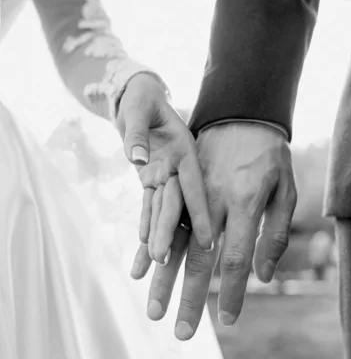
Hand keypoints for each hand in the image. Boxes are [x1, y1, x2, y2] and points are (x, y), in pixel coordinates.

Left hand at [116, 72, 212, 263]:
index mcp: (184, 151)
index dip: (199, 213)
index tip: (207, 240)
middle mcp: (177, 169)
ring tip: (155, 263)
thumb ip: (134, 133)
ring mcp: (165, 176)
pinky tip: (145, 246)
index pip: (193, 186)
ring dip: (158, 235)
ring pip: (163, 210)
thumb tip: (136, 159)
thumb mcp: (137, 107)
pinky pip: (149, 205)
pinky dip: (146, 224)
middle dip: (170, 233)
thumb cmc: (140, 97)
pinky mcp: (152, 180)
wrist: (139, 95)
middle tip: (163, 260)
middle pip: (175, 205)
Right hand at [141, 122, 296, 338]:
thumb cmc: (270, 155)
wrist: (243, 110)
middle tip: (180, 333)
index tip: (227, 323)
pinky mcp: (177, 187)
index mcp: (243, 206)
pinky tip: (138, 271)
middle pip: (198, 260)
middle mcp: (212, 205)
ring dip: (161, 281)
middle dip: (190, 300)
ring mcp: (190, 196)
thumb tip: (262, 276)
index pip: (235, 260)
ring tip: (151, 311)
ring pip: (172, 245)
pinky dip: (147, 248)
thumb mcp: (285, 192)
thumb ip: (274, 234)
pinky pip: (158, 222)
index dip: (232, 294)